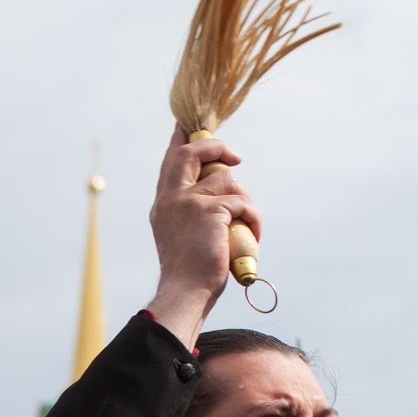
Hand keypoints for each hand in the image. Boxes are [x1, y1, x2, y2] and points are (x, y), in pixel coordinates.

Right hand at [147, 128, 261, 344]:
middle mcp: (171, 197)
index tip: (187, 126)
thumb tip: (222, 197)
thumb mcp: (184, 234)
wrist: (187, 289)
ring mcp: (187, 201)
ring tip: (247, 225)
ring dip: (245, 200)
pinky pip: (242, 203)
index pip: (170, 161)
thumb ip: (193, 212)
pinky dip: (253, 218)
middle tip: (235, 157)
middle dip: (215, 148)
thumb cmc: (192, 270)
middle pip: (191, 153)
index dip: (181, 140)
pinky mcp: (209, 210)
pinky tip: (253, 235)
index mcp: (163, 202)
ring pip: (227, 180)